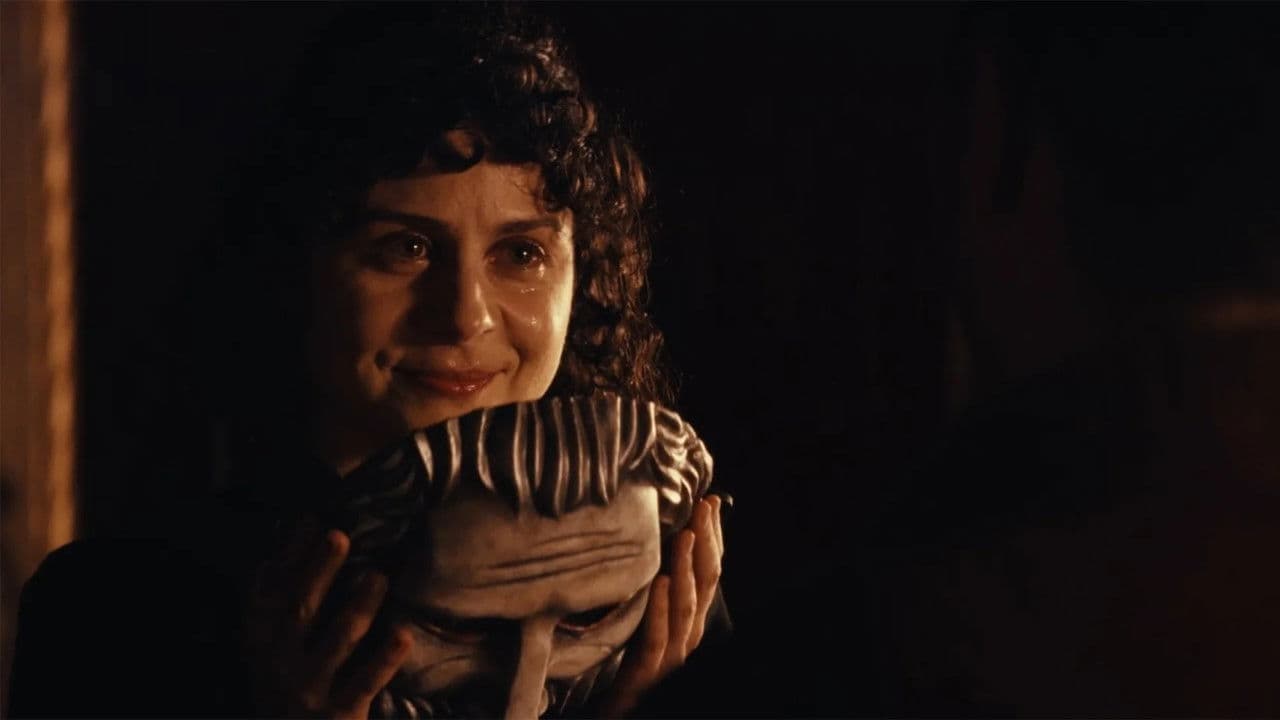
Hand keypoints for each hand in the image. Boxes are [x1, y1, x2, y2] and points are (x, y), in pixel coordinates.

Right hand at [244, 522, 412, 718]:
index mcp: (262, 641)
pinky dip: (385, 658)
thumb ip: (277, 601)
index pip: (270, 592)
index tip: (312, 519)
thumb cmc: (288, 685)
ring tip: (378, 576)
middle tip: (339, 535)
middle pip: (301, 610)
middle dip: (318, 571)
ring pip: (338, 641)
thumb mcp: (269, 647)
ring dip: (359, 606)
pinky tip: (403, 635)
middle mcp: (280, 663)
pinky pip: (366, 680)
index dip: (289, 556)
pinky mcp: (340, 711)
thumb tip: (289, 538)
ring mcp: (310, 688)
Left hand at [598, 495, 725, 717]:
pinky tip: (659, 583)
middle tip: (703, 506)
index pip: (711, 570)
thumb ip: (664, 584)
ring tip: (685, 535)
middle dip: (708, 541)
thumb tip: (669, 538)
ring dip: (686, 567)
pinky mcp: (649, 670)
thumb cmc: (636, 660)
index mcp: (693, 618)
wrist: (623, 708)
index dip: (715, 536)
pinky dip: (660, 608)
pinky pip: (657, 636)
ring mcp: (673, 653)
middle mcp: (690, 632)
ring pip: (687, 605)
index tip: (712, 501)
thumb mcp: (654, 616)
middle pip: (706, 581)